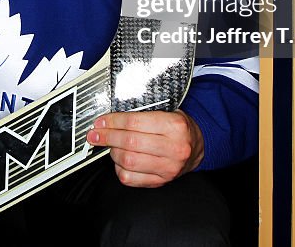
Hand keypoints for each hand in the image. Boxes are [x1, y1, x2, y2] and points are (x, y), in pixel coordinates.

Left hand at [85, 110, 203, 186]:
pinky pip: (131, 178)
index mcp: (175, 125)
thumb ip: (143, 114)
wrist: (198, 146)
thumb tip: (111, 118)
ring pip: (128, 161)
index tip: (101, 122)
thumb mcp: (168, 112)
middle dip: (107, 137)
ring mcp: (168, 167)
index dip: (112, 121)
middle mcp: (174, 148)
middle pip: (129, 142)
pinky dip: (119, 169)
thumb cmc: (179, 128)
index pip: (134, 122)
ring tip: (110, 145)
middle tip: (95, 134)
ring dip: (113, 152)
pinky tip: (120, 161)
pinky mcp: (162, 181)